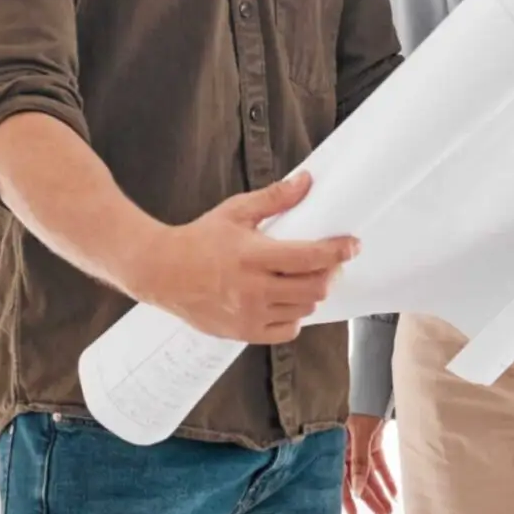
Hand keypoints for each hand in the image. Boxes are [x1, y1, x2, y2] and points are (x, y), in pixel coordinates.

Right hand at [128, 170, 356, 343]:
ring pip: (304, 310)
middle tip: (330, 263)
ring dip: (313, 294)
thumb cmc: (199, 240)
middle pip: (315, 288)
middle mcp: (254, 289)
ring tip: (306, 279)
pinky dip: (295, 316)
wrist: (161, 272)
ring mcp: (249, 314)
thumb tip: (305, 181)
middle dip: (330, 273)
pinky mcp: (244, 332)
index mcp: (253, 256)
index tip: (352, 245)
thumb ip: (274, 198)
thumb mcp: (236, 211)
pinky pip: (287, 331)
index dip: (338, 252)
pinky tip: (288, 301)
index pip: (310, 257)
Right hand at [342, 414, 395, 513]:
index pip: (341, 482)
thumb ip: (359, 461)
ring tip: (390, 510)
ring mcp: (358, 448)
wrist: (372, 384)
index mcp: (336, 451)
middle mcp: (344, 452)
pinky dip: (386, 477)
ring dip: (380, 492)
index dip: (348, 501)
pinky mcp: (371, 442)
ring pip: (370, 476)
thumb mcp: (358, 434)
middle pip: (359, 482)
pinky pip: (378, 464)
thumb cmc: (359, 404)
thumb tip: (358, 489)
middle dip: (371, 501)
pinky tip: (394, 492)